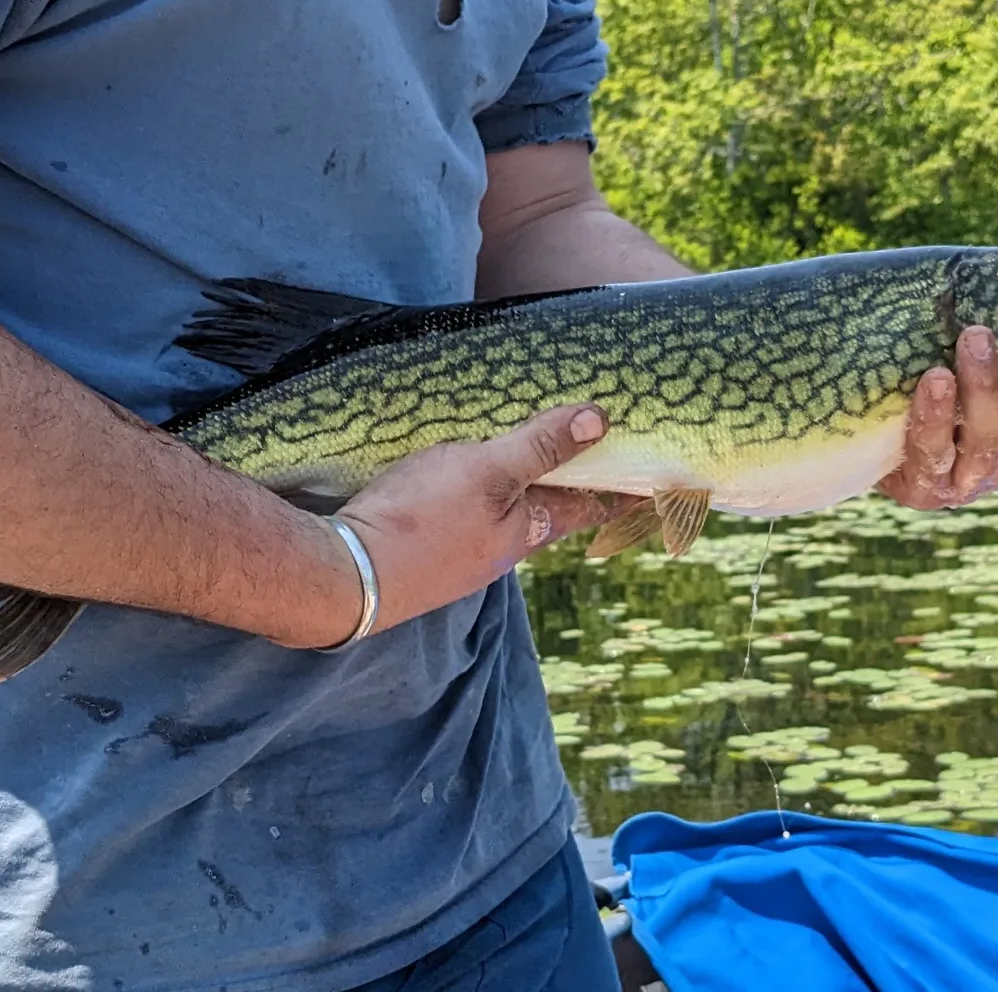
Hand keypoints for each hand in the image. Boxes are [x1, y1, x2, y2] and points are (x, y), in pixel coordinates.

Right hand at [329, 404, 631, 638]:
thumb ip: (540, 447)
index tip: (652, 480)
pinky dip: (477, 490)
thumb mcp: (488, 471)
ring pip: (503, 511)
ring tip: (527, 450)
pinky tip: (459, 473)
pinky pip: (464, 512)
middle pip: (547, 508)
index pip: (588, 505)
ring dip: (520, 484)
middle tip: (589, 449)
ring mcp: (461, 551)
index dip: (620, 489)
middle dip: (568, 481)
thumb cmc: (422, 521)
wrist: (345, 574)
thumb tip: (600, 422)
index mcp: (527, 530)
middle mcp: (499, 547)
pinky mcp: (423, 546)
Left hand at [877, 327, 997, 510]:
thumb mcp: (988, 341)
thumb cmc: (936, 355)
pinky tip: (932, 378)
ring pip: (991, 442)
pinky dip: (935, 414)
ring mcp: (969, 477)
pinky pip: (932, 450)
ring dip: (986, 389)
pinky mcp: (921, 484)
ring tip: (976, 336)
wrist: (859, 410)